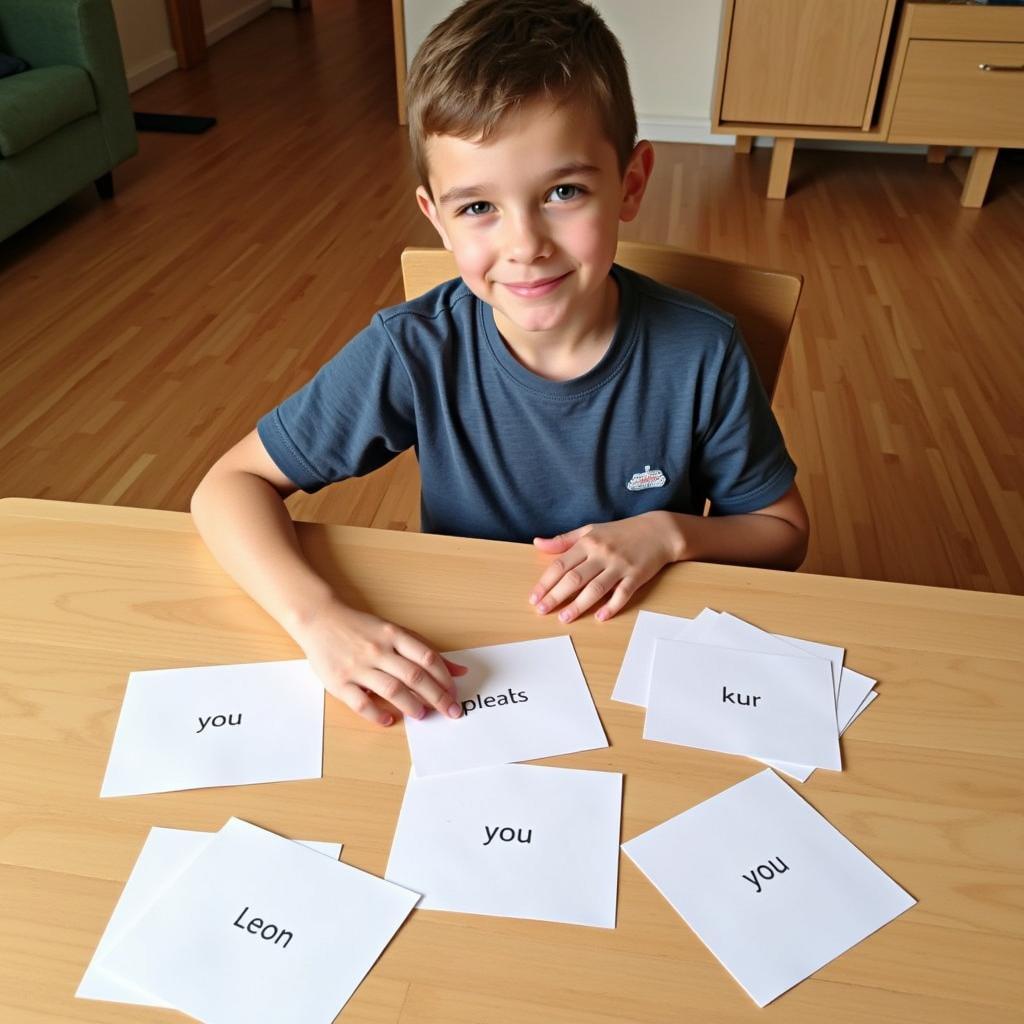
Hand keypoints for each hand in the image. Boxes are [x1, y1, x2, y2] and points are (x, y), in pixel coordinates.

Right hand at [291, 601, 466, 726]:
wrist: (318, 619)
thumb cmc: (360, 627)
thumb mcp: (394, 631)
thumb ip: (424, 650)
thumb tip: (459, 671)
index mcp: (393, 635)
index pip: (427, 658)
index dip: (445, 679)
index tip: (455, 694)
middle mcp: (378, 650)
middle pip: (415, 676)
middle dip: (438, 697)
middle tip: (451, 712)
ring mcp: (358, 667)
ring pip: (392, 690)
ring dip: (412, 705)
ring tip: (423, 715)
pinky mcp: (339, 682)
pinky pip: (361, 703)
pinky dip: (377, 714)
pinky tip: (389, 720)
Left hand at [530, 512, 678, 622]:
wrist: (658, 531)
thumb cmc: (621, 532)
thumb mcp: (590, 530)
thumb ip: (564, 540)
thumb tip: (538, 543)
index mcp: (588, 542)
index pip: (561, 565)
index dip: (545, 582)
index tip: (534, 597)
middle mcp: (602, 554)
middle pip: (574, 578)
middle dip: (556, 596)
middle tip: (542, 611)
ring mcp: (620, 565)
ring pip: (596, 588)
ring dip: (579, 605)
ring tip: (564, 618)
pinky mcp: (637, 576)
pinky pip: (623, 594)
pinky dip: (612, 607)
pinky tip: (601, 617)